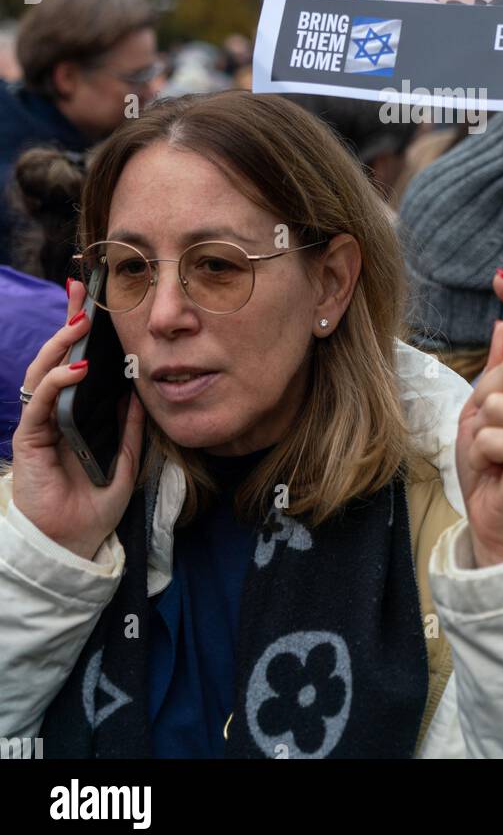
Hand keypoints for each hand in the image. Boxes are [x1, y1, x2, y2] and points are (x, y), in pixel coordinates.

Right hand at [11, 280, 144, 561]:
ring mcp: (39, 422)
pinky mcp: (29, 439)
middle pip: (55, 356)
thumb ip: (131, 423)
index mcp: (76, 410)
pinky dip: (56, 382)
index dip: (80, 329)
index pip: (76, 361)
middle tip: (81, 292)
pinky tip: (76, 371)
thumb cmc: (97, 501)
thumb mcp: (127, 456)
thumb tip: (141, 385)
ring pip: (42, 371)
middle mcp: (54, 410)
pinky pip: (39, 403)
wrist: (76, 542)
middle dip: (66, 321)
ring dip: (60, 344)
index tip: (92, 295)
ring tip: (81, 323)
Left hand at [455, 274, 502, 567]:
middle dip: (485, 395)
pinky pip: (493, 436)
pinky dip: (482, 453)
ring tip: (493, 453)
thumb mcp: (484, 413)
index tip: (502, 278)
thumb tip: (500, 324)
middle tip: (487, 427)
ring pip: (498, 402)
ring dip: (481, 429)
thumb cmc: (494, 469)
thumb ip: (496, 372)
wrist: (501, 525)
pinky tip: (498, 470)